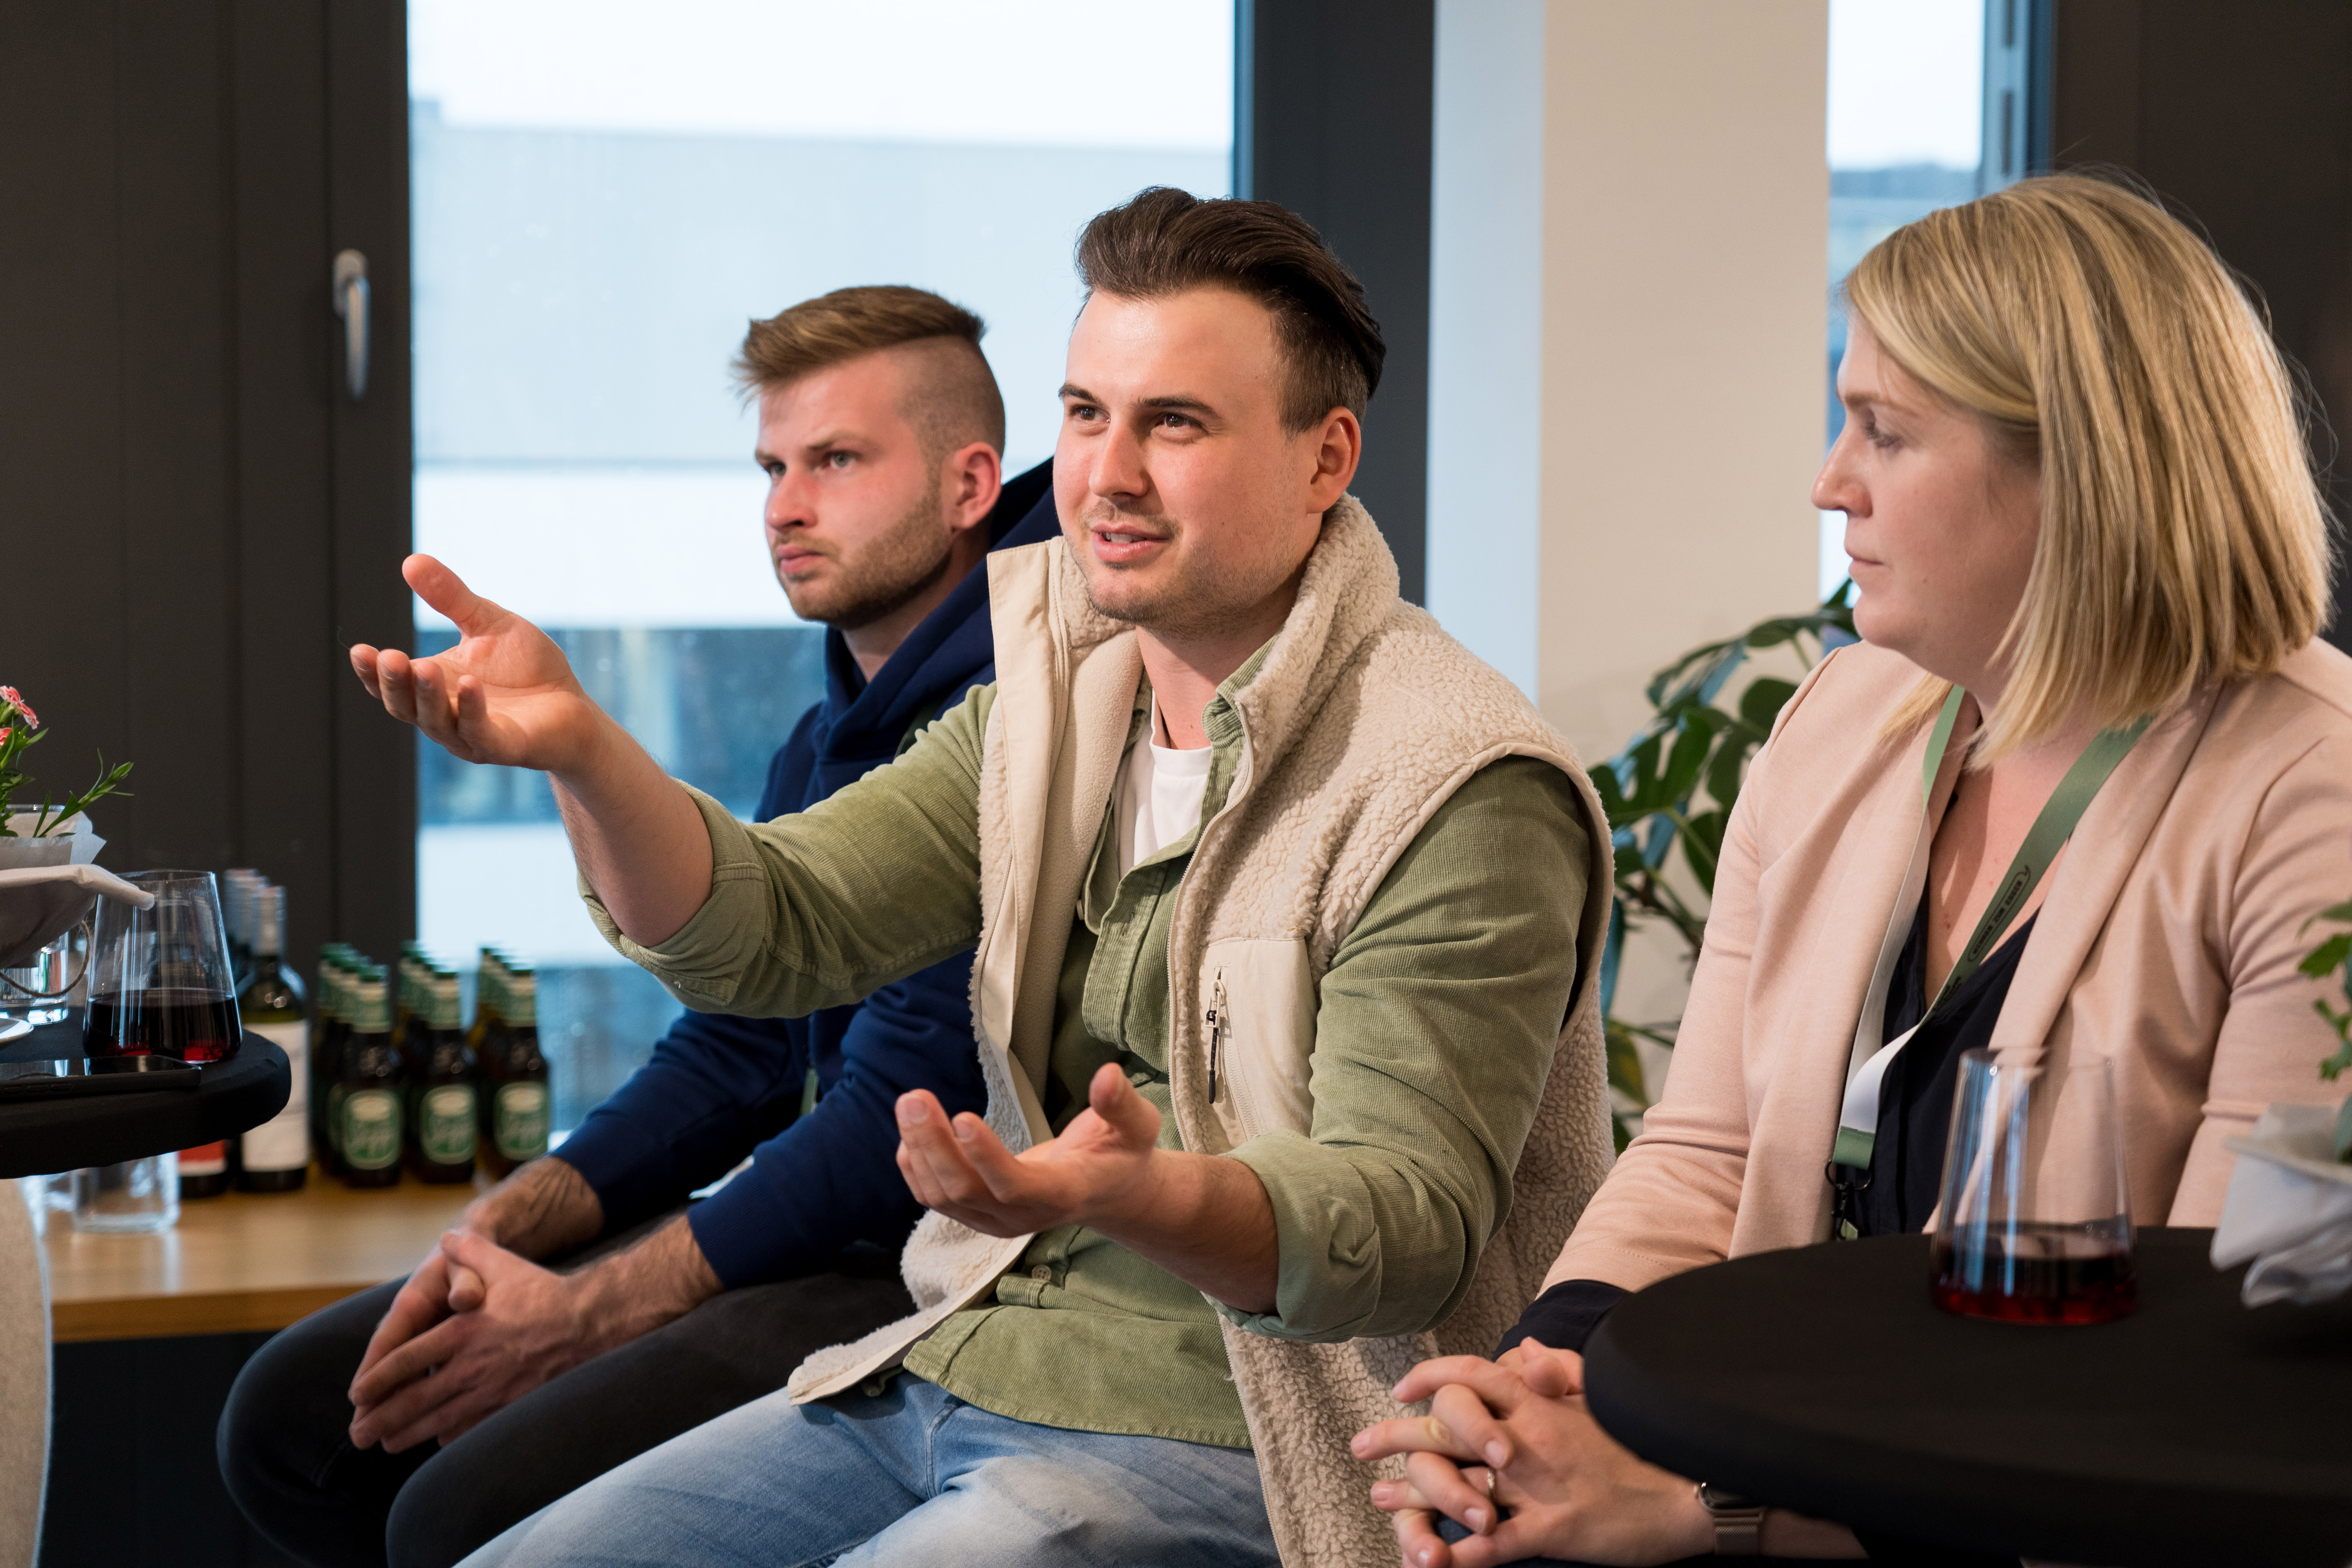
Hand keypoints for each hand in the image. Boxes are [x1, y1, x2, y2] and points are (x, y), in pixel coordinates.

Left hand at [347, 1228, 595, 1452]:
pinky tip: (438, 1441)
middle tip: (359, 1434)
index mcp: (462, 1333)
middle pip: (415, 1400)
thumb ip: (470, 1248)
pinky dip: (451, 1437)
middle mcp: (471, 1366)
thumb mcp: (504, 1263)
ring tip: (386, 1444)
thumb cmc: (543, 1292)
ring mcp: (491, 1390)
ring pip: (439, 1421)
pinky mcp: (511, 1404)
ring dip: (408, 1435)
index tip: (358, 1395)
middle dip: (382, 1419)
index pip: (407, 1361)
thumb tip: (445, 1236)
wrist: (588, 1323)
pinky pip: (473, 1428)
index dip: (378, 1380)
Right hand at [350, 555, 606, 774]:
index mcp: (434, 687)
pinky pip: (479, 731)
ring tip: (425, 666)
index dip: (373, 672)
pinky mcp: (502, 746)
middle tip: (388, 657)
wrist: (573, 703)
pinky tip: (471, 684)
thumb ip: (451, 598)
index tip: (360, 650)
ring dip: (428, 695)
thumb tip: (411, 560)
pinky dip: (472, 709)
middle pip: (405, 706)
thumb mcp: (487, 622)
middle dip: (394, 683)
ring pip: (436, 721)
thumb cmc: (527, 667)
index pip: (392, 684)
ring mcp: (470, 735)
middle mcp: (444, 716)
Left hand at [893, 1061, 1161, 1237]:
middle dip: (935, 1145)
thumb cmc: (1121, 1154)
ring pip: (943, 1197)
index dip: (987, 1157)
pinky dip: (916, 1168)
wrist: (1109, 1193)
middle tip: (915, 1098)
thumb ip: (1121, 1104)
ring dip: (920, 1150)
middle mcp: (1022, 1216)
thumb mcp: (1136, 1127)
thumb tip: (1107, 1075)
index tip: (963, 1117)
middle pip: (966, 1191)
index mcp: (1061, 1194)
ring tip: (910, 1102)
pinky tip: (910, 1135)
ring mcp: (996, 1220)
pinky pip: (935, 1200)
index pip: (1016, 1185)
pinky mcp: (978, 1215)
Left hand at [1353, 1343, 1712, 1567]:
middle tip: (1359, 1445)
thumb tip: (1525, 1349)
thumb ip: (1559, 1374)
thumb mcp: (1601, 1400)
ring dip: (1414, 1495)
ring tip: (1381, 1499)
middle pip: (1448, 1429)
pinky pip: (1496, 1544)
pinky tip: (1433, 1561)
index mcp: (1541, 1405)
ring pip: (1461, 1486)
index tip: (1401, 1387)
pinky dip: (1462, 1553)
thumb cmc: (1644, 1447)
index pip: (1474, 1375)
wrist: (1693, 1490)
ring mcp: (1540, 1486)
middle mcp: (1531, 1439)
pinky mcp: (1556, 1531)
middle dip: (1397, 1436)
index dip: (1431, 1376)